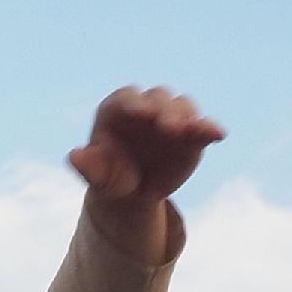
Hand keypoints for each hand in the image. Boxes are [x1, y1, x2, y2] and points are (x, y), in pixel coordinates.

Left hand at [67, 85, 223, 212]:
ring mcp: (172, 118)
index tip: (140, 114)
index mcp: (119, 109)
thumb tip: (74, 156)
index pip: (127, 98)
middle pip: (158, 98)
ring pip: (182, 106)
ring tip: (185, 131)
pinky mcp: (193, 134)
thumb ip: (87, 166)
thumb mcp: (98, 176)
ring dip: (186, 116)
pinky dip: (210, 128)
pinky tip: (218, 134)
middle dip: (163, 109)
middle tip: (167, 126)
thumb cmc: (111, 177)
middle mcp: (148, 107)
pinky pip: (203, 127)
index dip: (134, 103)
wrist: (134, 193)